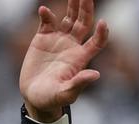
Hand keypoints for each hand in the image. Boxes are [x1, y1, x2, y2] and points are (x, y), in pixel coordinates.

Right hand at [19, 0, 108, 121]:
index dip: (102, 33)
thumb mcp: (66, 93)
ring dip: (72, 6)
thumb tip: (96, 75)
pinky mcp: (43, 38)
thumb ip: (80, 83)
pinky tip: (44, 10)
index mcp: (81, 59)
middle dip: (86, 9)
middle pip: (84, 23)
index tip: (103, 22)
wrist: (35, 97)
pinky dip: (46, 15)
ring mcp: (58, 40)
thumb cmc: (53, 99)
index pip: (97, 42)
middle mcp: (72, 46)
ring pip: (69, 19)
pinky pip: (47, 22)